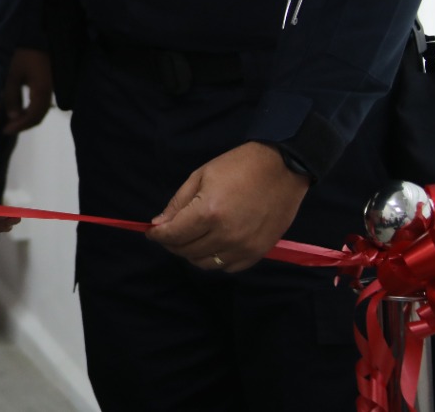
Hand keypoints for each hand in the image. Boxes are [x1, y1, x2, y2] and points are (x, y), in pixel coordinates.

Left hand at [2, 47, 52, 134]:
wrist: (36, 35)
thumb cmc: (22, 53)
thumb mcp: (12, 74)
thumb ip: (12, 96)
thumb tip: (13, 117)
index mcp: (42, 91)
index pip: (33, 116)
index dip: (20, 126)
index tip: (5, 130)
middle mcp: (50, 92)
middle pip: (39, 115)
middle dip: (23, 124)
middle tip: (8, 128)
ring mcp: (50, 87)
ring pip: (41, 109)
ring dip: (27, 117)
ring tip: (11, 120)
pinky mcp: (48, 83)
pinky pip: (41, 101)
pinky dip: (30, 109)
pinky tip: (19, 109)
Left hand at [146, 141, 310, 271]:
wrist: (282, 169)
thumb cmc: (238, 167)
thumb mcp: (200, 176)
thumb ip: (178, 203)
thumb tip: (159, 223)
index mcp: (208, 212)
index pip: (173, 235)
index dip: (158, 235)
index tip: (151, 232)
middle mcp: (225, 234)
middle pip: (187, 251)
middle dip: (172, 243)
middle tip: (169, 233)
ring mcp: (243, 247)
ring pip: (206, 263)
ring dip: (192, 254)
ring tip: (189, 239)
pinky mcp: (258, 252)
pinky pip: (228, 267)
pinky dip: (215, 260)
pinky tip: (212, 245)